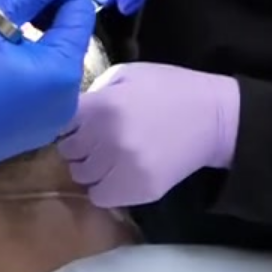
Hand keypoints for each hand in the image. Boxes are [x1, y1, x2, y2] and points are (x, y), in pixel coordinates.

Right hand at [0, 0, 94, 216]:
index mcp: (63, 72)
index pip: (78, 11)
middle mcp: (65, 99)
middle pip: (60, 33)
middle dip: (33, 0)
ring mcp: (45, 118)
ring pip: (40, 54)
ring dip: (17, 24)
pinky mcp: (24, 128)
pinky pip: (28, 78)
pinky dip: (10, 52)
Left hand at [58, 63, 240, 207]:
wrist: (212, 118)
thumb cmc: (166, 88)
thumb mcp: (125, 74)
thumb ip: (94, 91)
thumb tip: (70, 109)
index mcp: (102, 106)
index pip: (59, 123)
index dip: (64, 122)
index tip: (74, 122)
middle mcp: (108, 139)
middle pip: (67, 151)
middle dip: (75, 145)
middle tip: (89, 140)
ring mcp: (125, 168)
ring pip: (81, 177)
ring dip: (87, 167)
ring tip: (102, 158)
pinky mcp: (141, 191)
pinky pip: (102, 197)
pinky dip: (102, 188)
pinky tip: (113, 175)